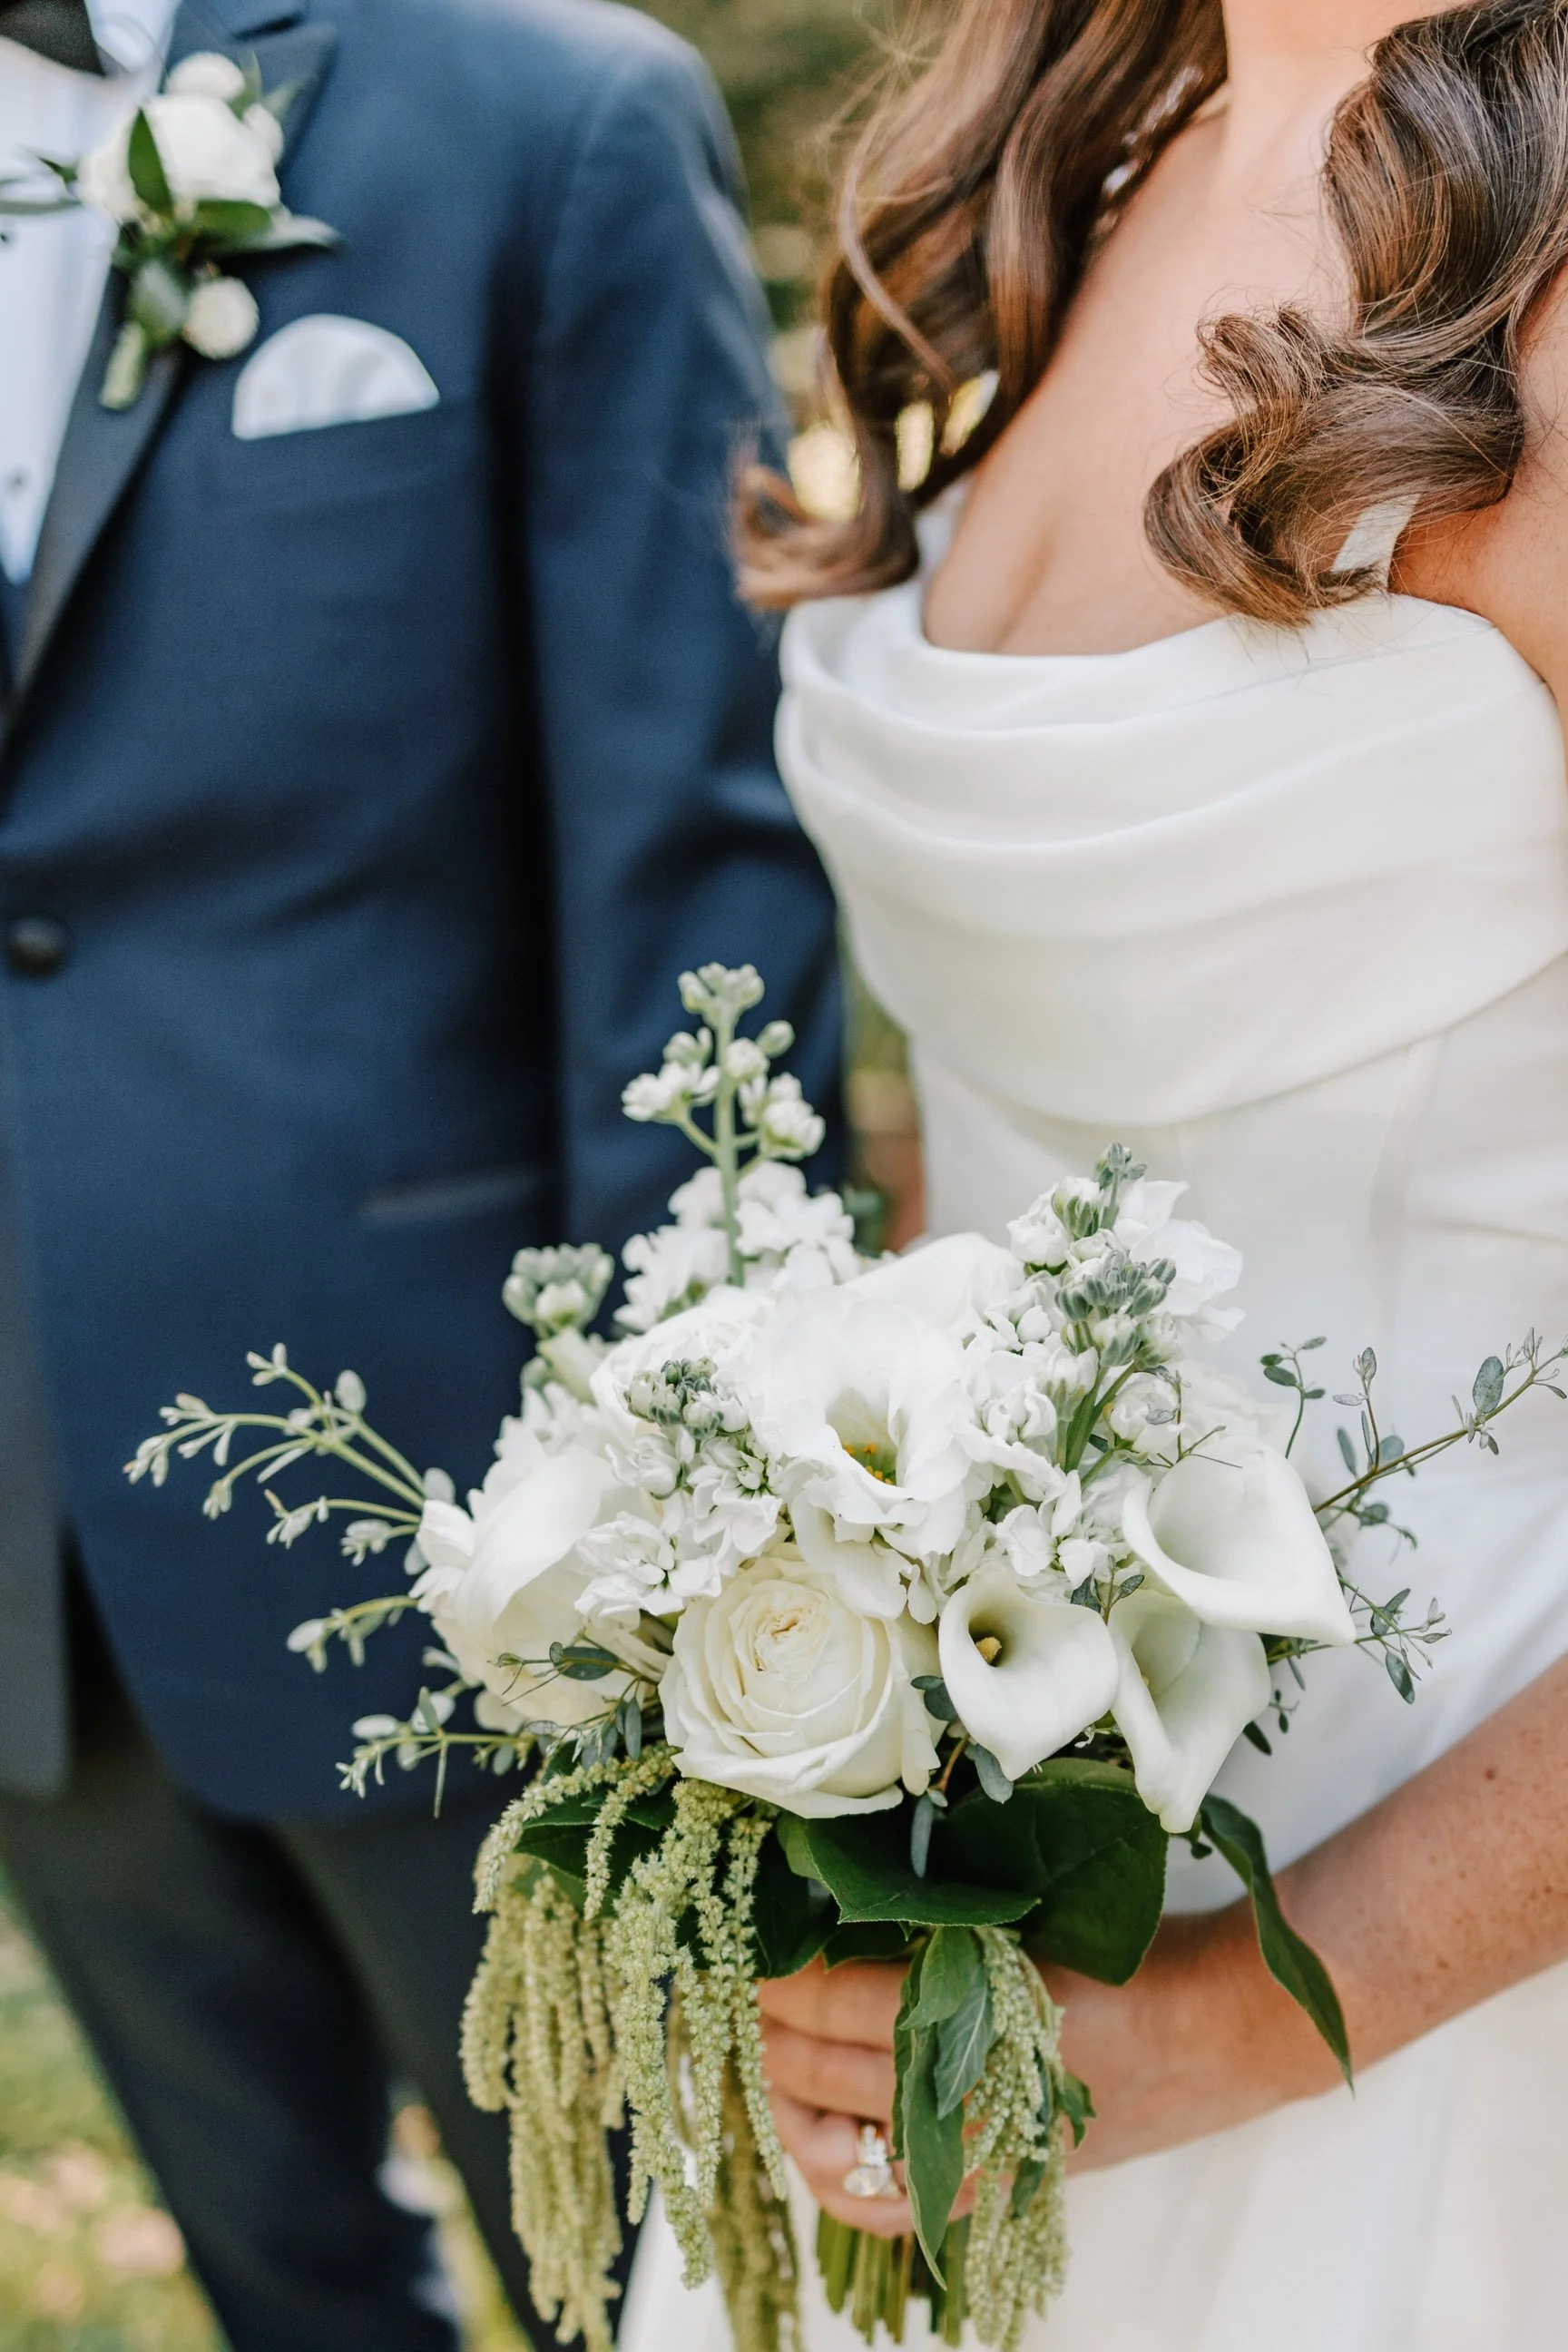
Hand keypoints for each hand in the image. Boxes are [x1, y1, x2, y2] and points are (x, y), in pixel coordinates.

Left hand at [757, 1907, 1331, 2222]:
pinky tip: (814, 2131)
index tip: (743, 1948)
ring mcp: (981, 2153)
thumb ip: (941, 1910)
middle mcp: (976, 2093)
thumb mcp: (1029, 1906)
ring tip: (765, 2052)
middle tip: (734, 1986)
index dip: (779, 1979)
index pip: (842, 2004)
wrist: (1217, 2028)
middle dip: (762, 2029)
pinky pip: (887, 2204)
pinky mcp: (992, 2185)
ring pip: (839, 2144)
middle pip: (824, 2072)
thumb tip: (833, 1883)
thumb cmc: (1128, 1946)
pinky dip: (836, 2174)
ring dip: (784, 2098)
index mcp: (985, 2010)